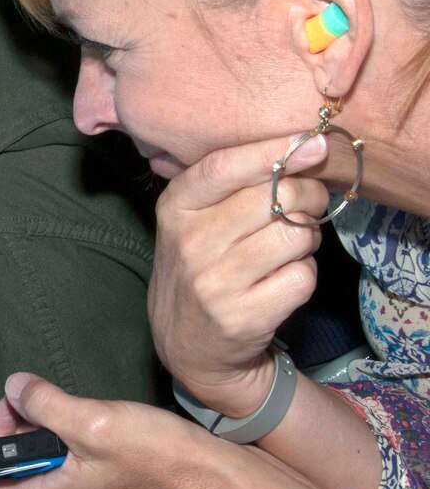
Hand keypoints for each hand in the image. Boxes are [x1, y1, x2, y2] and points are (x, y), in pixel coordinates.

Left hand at [0, 373, 226, 488]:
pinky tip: (62, 408)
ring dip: (24, 429)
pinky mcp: (96, 476)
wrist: (209, 471)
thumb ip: (43, 404)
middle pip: (5, 474)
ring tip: (37, 398)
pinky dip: (49, 432)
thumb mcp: (90, 421)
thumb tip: (13, 387)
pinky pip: (57, 456)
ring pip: (32, 461)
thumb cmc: (153, 454)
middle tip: (14, 400)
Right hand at [149, 133, 329, 416]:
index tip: (314, 144)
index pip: (225, 166)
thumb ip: (230, 183)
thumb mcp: (191, 220)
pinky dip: (304, 274)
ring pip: (296, 235)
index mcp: (175, 209)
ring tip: (290, 246)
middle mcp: (190, 243)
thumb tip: (301, 147)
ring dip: (307, 237)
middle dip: (308, 196)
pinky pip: (303, 276)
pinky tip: (283, 279)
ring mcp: (215, 282)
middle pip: (276, 197)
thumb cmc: (200, 266)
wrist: (187, 343)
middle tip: (308, 205)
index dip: (275, 151)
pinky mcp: (243, 316)